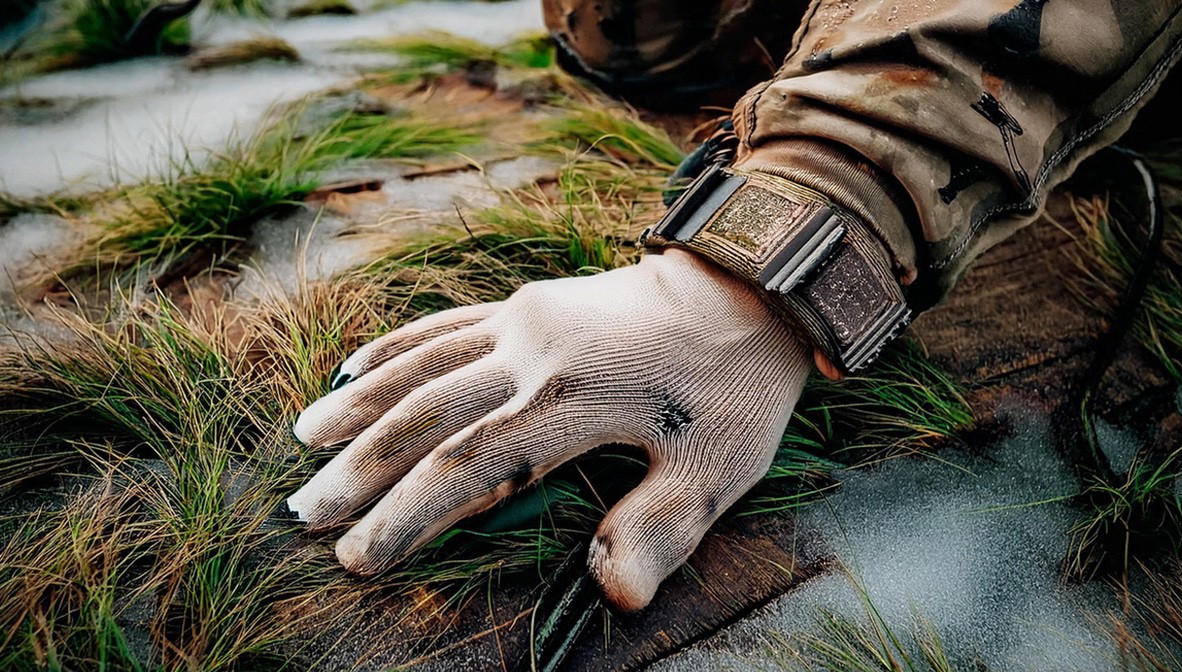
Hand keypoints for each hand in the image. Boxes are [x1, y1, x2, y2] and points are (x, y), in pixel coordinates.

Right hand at [287, 248, 810, 610]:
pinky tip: (354, 369)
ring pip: (421, 364)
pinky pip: (443, 324)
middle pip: (425, 414)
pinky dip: (394, 348)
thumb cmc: (734, 384)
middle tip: (304, 513)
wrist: (745, 285)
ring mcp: (524, 319)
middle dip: (360, 467)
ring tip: (302, 442)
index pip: (468, 467)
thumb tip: (614, 596)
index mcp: (574, 398)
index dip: (408, 516)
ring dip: (360, 405)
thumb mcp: (721, 466)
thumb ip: (662, 530)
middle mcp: (532, 350)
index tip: (359, 557)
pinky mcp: (527, 303)